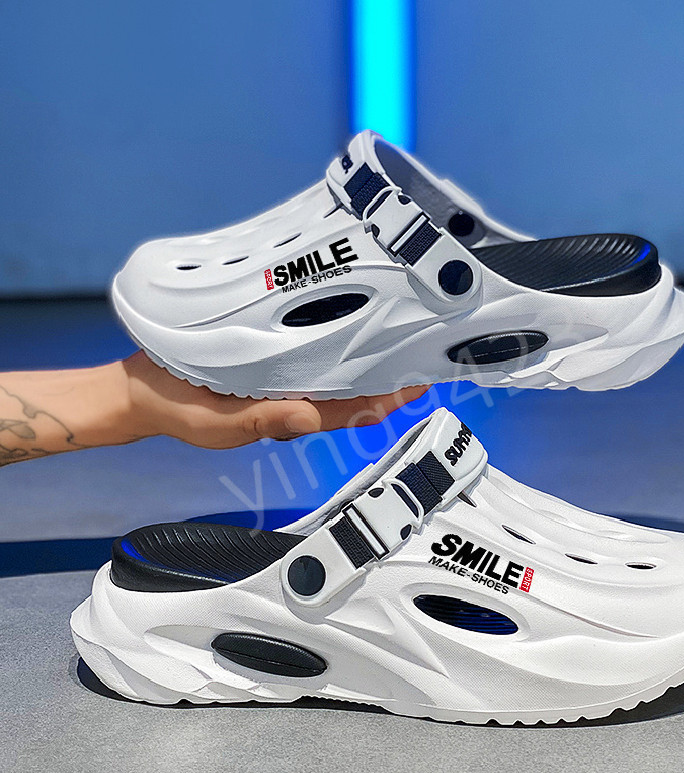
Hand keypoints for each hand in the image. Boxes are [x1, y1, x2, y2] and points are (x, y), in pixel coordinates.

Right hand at [123, 351, 428, 448]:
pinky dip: (334, 339)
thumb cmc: (180, 409)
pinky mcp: (269, 357)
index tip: (420, 382)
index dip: (388, 399)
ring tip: (398, 331)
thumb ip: (262, 420)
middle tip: (422, 347)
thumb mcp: (217, 423)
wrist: (143, 389)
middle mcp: (295, 395)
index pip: (351, 409)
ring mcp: (284, 376)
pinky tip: (348, 319)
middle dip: (388, 374)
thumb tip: (309, 417)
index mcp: (289, 415)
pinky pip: (310, 350)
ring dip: (367, 354)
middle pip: (353, 387)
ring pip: (336, 368)